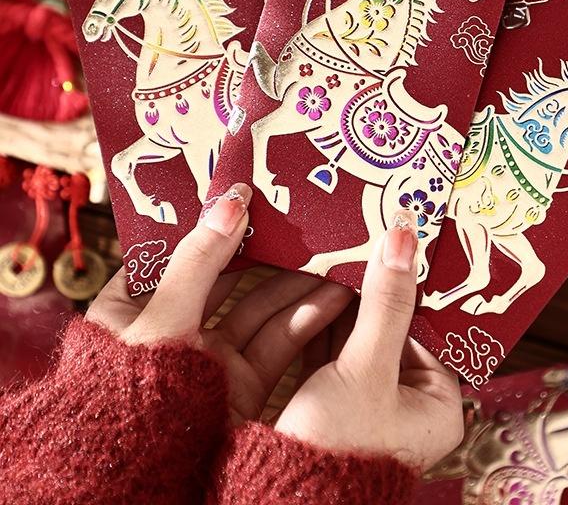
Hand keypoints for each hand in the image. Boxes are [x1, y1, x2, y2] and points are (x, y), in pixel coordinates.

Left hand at [86, 183, 352, 422]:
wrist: (137, 475)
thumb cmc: (131, 389)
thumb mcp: (162, 316)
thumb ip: (200, 259)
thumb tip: (232, 202)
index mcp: (137, 306)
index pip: (183, 251)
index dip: (217, 224)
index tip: (254, 195)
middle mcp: (176, 328)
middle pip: (231, 278)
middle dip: (270, 253)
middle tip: (306, 223)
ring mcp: (210, 357)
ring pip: (262, 309)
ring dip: (298, 284)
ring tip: (334, 257)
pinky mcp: (241, 383)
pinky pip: (278, 343)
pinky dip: (306, 320)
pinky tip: (334, 297)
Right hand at [275, 212, 464, 469]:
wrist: (277, 499)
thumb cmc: (338, 445)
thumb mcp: (367, 367)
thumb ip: (385, 303)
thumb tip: (403, 239)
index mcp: (438, 405)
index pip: (427, 329)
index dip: (406, 289)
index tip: (392, 249)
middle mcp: (410, 405)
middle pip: (392, 331)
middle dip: (372, 293)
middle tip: (361, 247)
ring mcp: (372, 405)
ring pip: (362, 339)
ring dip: (345, 305)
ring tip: (336, 260)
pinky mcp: (338, 403)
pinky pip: (337, 354)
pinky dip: (325, 326)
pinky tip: (315, 291)